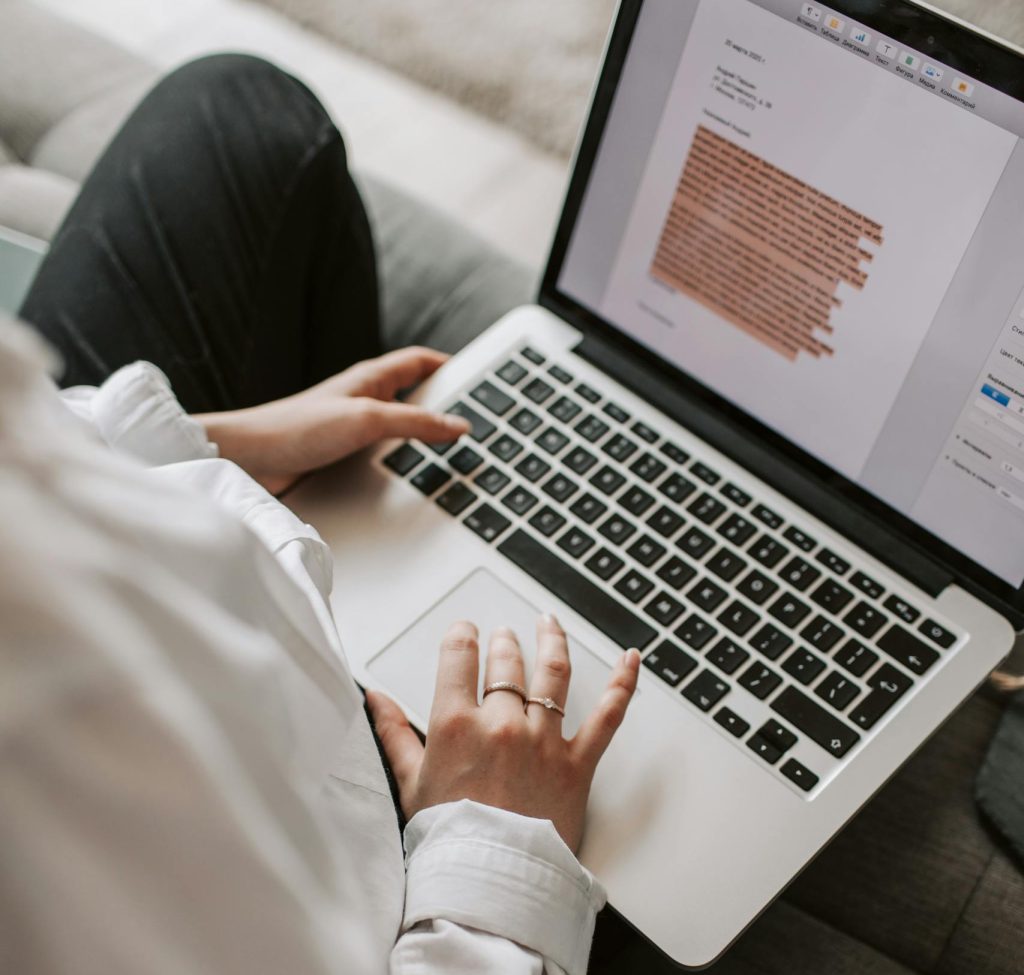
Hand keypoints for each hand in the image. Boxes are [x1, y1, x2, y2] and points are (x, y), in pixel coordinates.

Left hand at [195, 347, 469, 493]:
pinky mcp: (342, 454)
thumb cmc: (296, 429)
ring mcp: (352, 427)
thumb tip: (458, 425)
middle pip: (415, 393)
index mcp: (370, 379)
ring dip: (422, 436)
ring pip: (400, 426)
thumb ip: (415, 423)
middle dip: (444, 403)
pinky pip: (383, 452)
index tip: (478, 377)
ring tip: (452, 451)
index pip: (420, 361)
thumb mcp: (366, 421)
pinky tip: (410, 476)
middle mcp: (363, 399)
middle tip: (474, 418)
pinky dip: (401, 459)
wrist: (249, 461)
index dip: (449, 366)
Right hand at [366, 615, 640, 851]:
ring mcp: (543, 741)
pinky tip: (631, 660)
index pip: (459, 657)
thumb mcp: (410, 783)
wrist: (491, 886)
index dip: (462, 636)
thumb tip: (374, 697)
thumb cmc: (449, 841)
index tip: (465, 631)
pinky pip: (607, 716)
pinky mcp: (577, 763)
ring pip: (552, 674)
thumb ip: (393, 732)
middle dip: (503, 643)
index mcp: (457, 725)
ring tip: (548, 624)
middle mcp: (503, 724)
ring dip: (551, 641)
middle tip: (503, 636)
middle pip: (506, 664)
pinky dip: (622, 684)